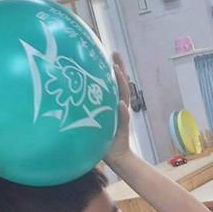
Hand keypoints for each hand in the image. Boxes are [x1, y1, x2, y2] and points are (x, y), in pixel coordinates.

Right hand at [104, 52, 133, 168]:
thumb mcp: (121, 133)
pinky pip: (100, 98)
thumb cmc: (118, 147)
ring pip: (108, 89)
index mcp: (120, 109)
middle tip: (113, 53)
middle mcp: (116, 106)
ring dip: (107, 75)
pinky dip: (97, 87)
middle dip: (116, 68)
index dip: (119, 77)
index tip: (115, 64)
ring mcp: (109, 110)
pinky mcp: (102, 114)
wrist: (117, 158)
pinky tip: (90, 80)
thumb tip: (122, 104)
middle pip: (117, 84)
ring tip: (102, 60)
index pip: (121, 89)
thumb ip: (122, 120)